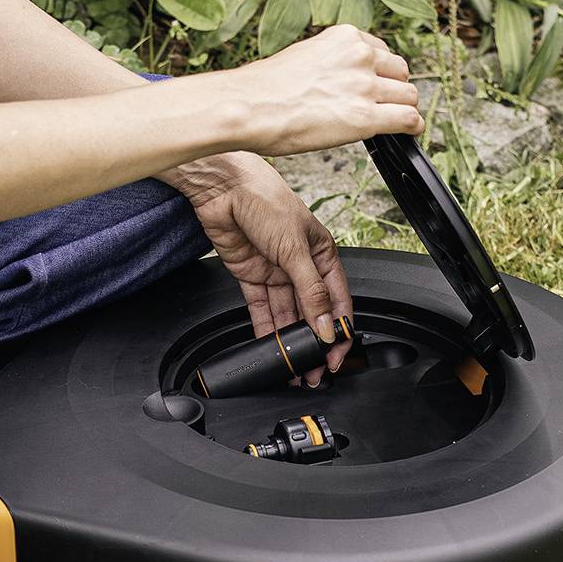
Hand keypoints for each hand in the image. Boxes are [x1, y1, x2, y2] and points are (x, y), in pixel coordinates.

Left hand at [166, 152, 354, 357]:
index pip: (338, 300)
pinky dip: (265, 332)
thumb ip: (310, 292)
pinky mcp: (252, 278)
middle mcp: (302, 265)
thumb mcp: (295, 249)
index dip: (338, 329)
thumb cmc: (266, 201)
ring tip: (291, 368)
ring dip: (289, 343)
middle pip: (311, 313)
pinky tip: (269, 350)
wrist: (224, 190)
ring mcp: (276, 273)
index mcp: (323, 254)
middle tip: (312, 371)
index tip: (334, 355)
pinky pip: (261, 311)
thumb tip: (325, 324)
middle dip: (312, 343)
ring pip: (286, 316)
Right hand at [210, 23, 421, 158]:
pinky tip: (411, 132)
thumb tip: (334, 82)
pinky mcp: (365, 116)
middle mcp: (360, 56)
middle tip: (383, 106)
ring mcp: (365, 85)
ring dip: (401, 109)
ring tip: (394, 122)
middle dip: (393, 89)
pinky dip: (412, 127)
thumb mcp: (303, 58)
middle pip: (399, 71)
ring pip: (407, 95)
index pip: (380, 52)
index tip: (375, 86)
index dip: (380, 73)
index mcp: (345, 38)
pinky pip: (407, 118)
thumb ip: (328, 63)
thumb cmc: (262, 91)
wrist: (249, 108)